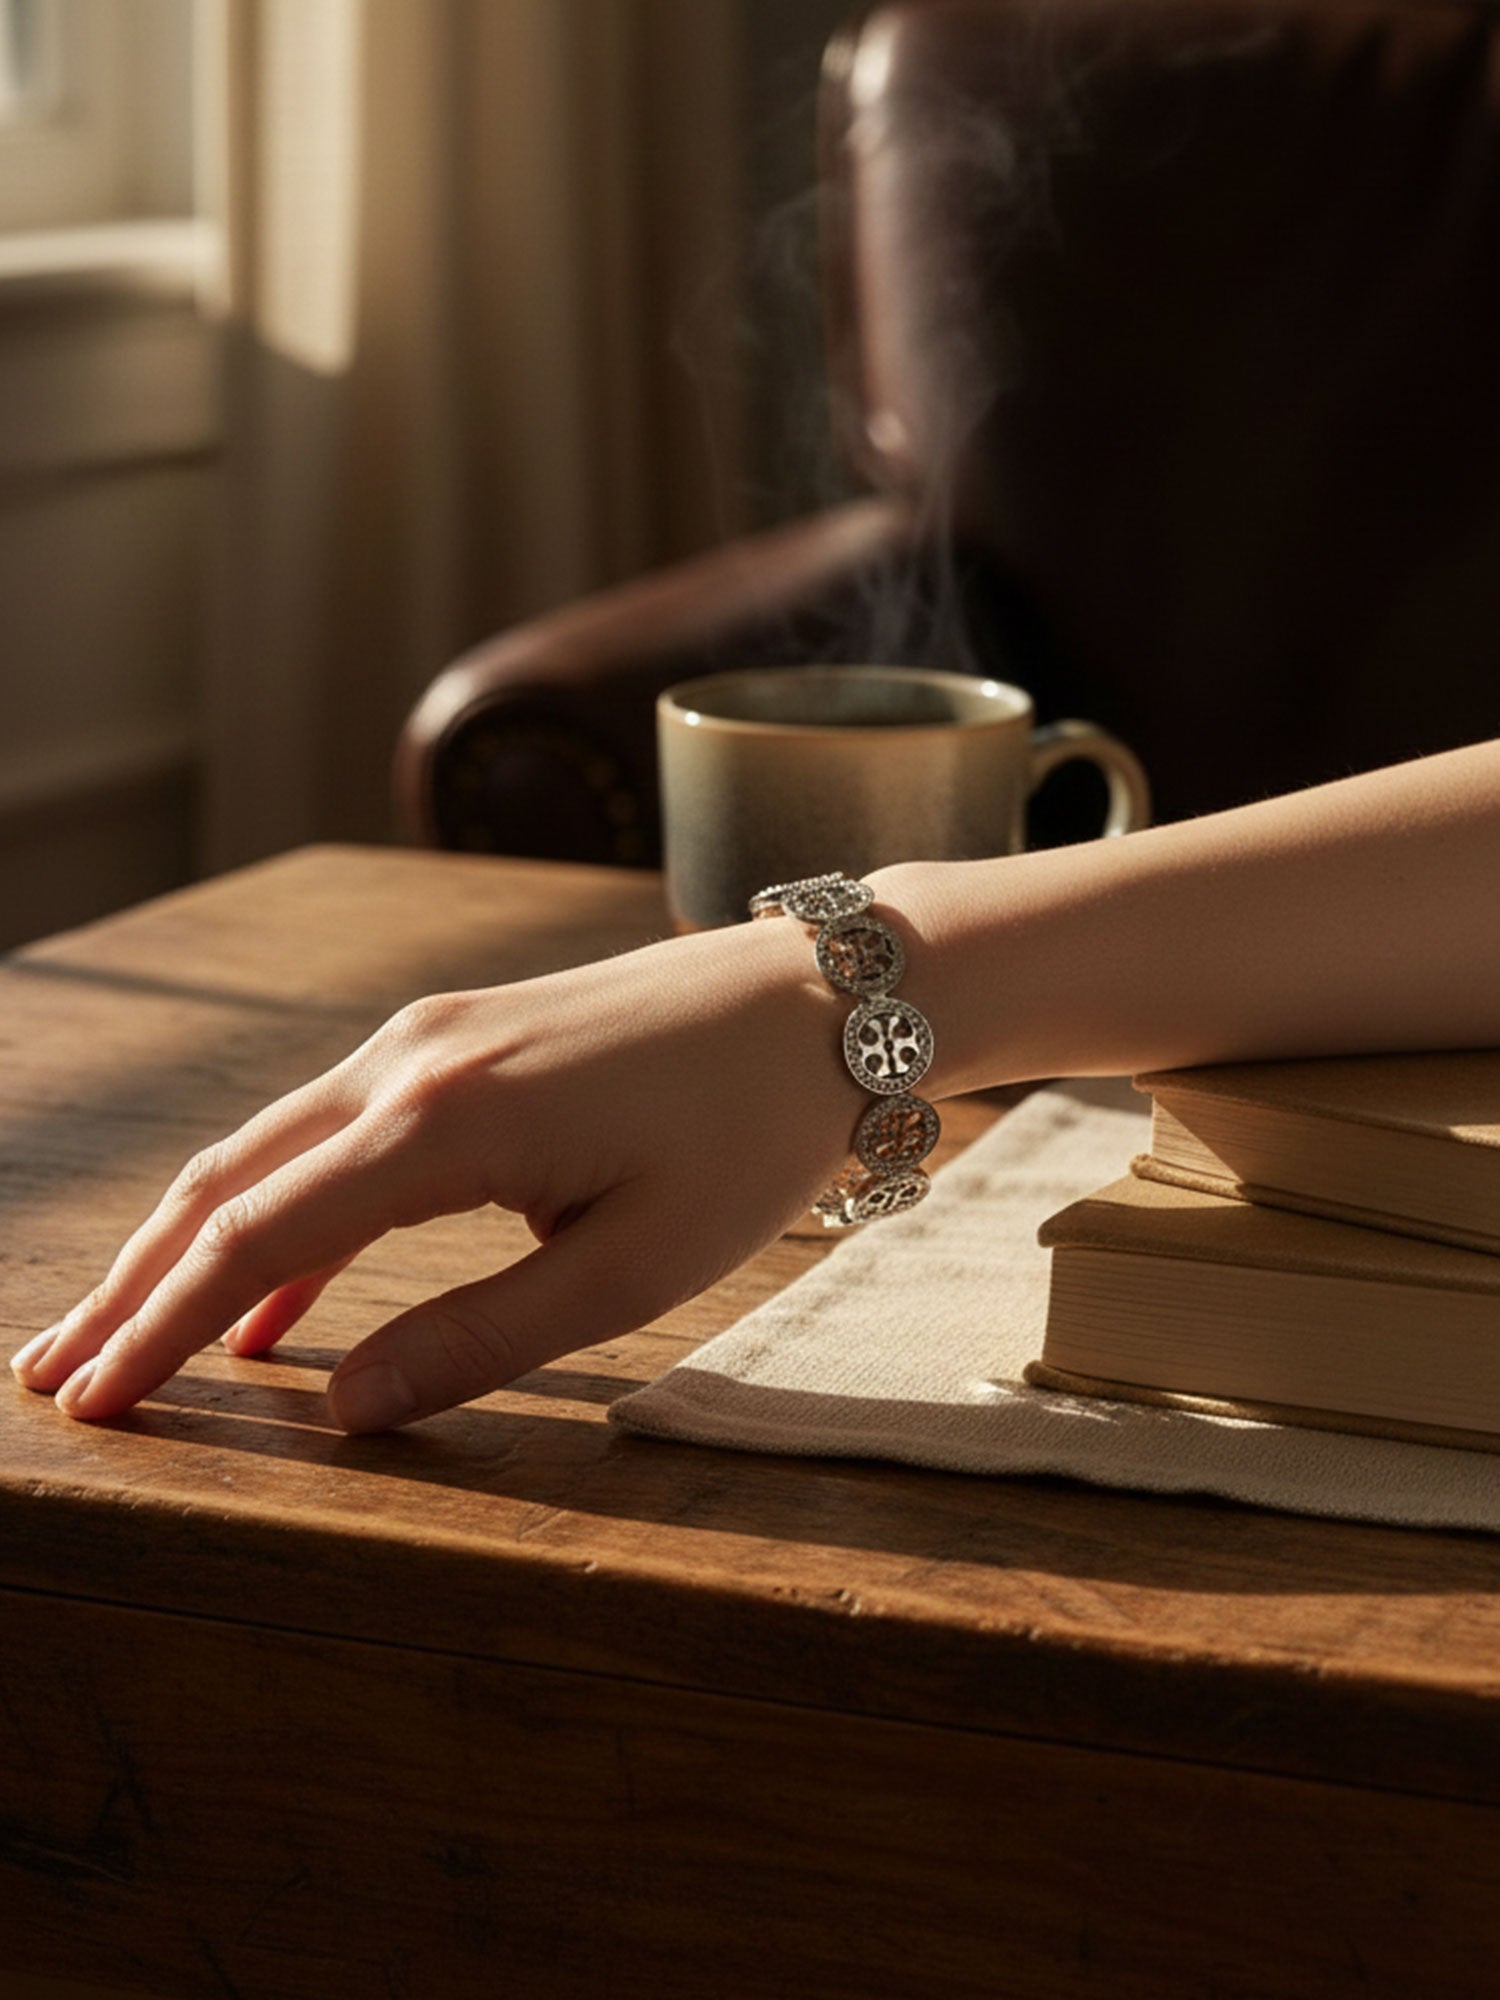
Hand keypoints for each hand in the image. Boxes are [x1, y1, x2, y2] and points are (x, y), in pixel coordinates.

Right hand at [10, 917, 859, 1431]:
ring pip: (266, 1150)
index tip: (94, 1408)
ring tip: (118, 1335)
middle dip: (134, 1285)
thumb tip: (341, 1410)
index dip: (163, 1329)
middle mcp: (407, 1064)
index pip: (254, 1239)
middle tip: (55, 1379)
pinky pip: (334, 1134)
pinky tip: (266, 1298)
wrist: (827, 1001)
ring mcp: (428, 1039)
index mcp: (442, 1122)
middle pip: (226, 1182)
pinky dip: (281, 1213)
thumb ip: (482, 1339)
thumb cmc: (748, 1134)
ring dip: (187, 1244)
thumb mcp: (633, 1264)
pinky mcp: (459, 1041)